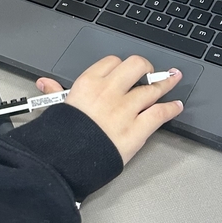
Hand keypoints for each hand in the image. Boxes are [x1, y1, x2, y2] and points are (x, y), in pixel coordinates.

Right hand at [36, 56, 182, 164]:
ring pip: (153, 88)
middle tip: (151, 72)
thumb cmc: (61, 136)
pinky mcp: (137, 130)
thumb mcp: (57, 108)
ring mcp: (125, 110)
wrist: (65, 160)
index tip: (126, 71)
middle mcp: (110, 92)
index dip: (121, 66)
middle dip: (146, 68)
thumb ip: (55, 92)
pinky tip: (176, 106)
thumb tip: (45, 83)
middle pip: (137, 66)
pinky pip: (160, 113)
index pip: (113, 62)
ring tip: (173, 79)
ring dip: (166, 83)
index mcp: (89, 83)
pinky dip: (171, 108)